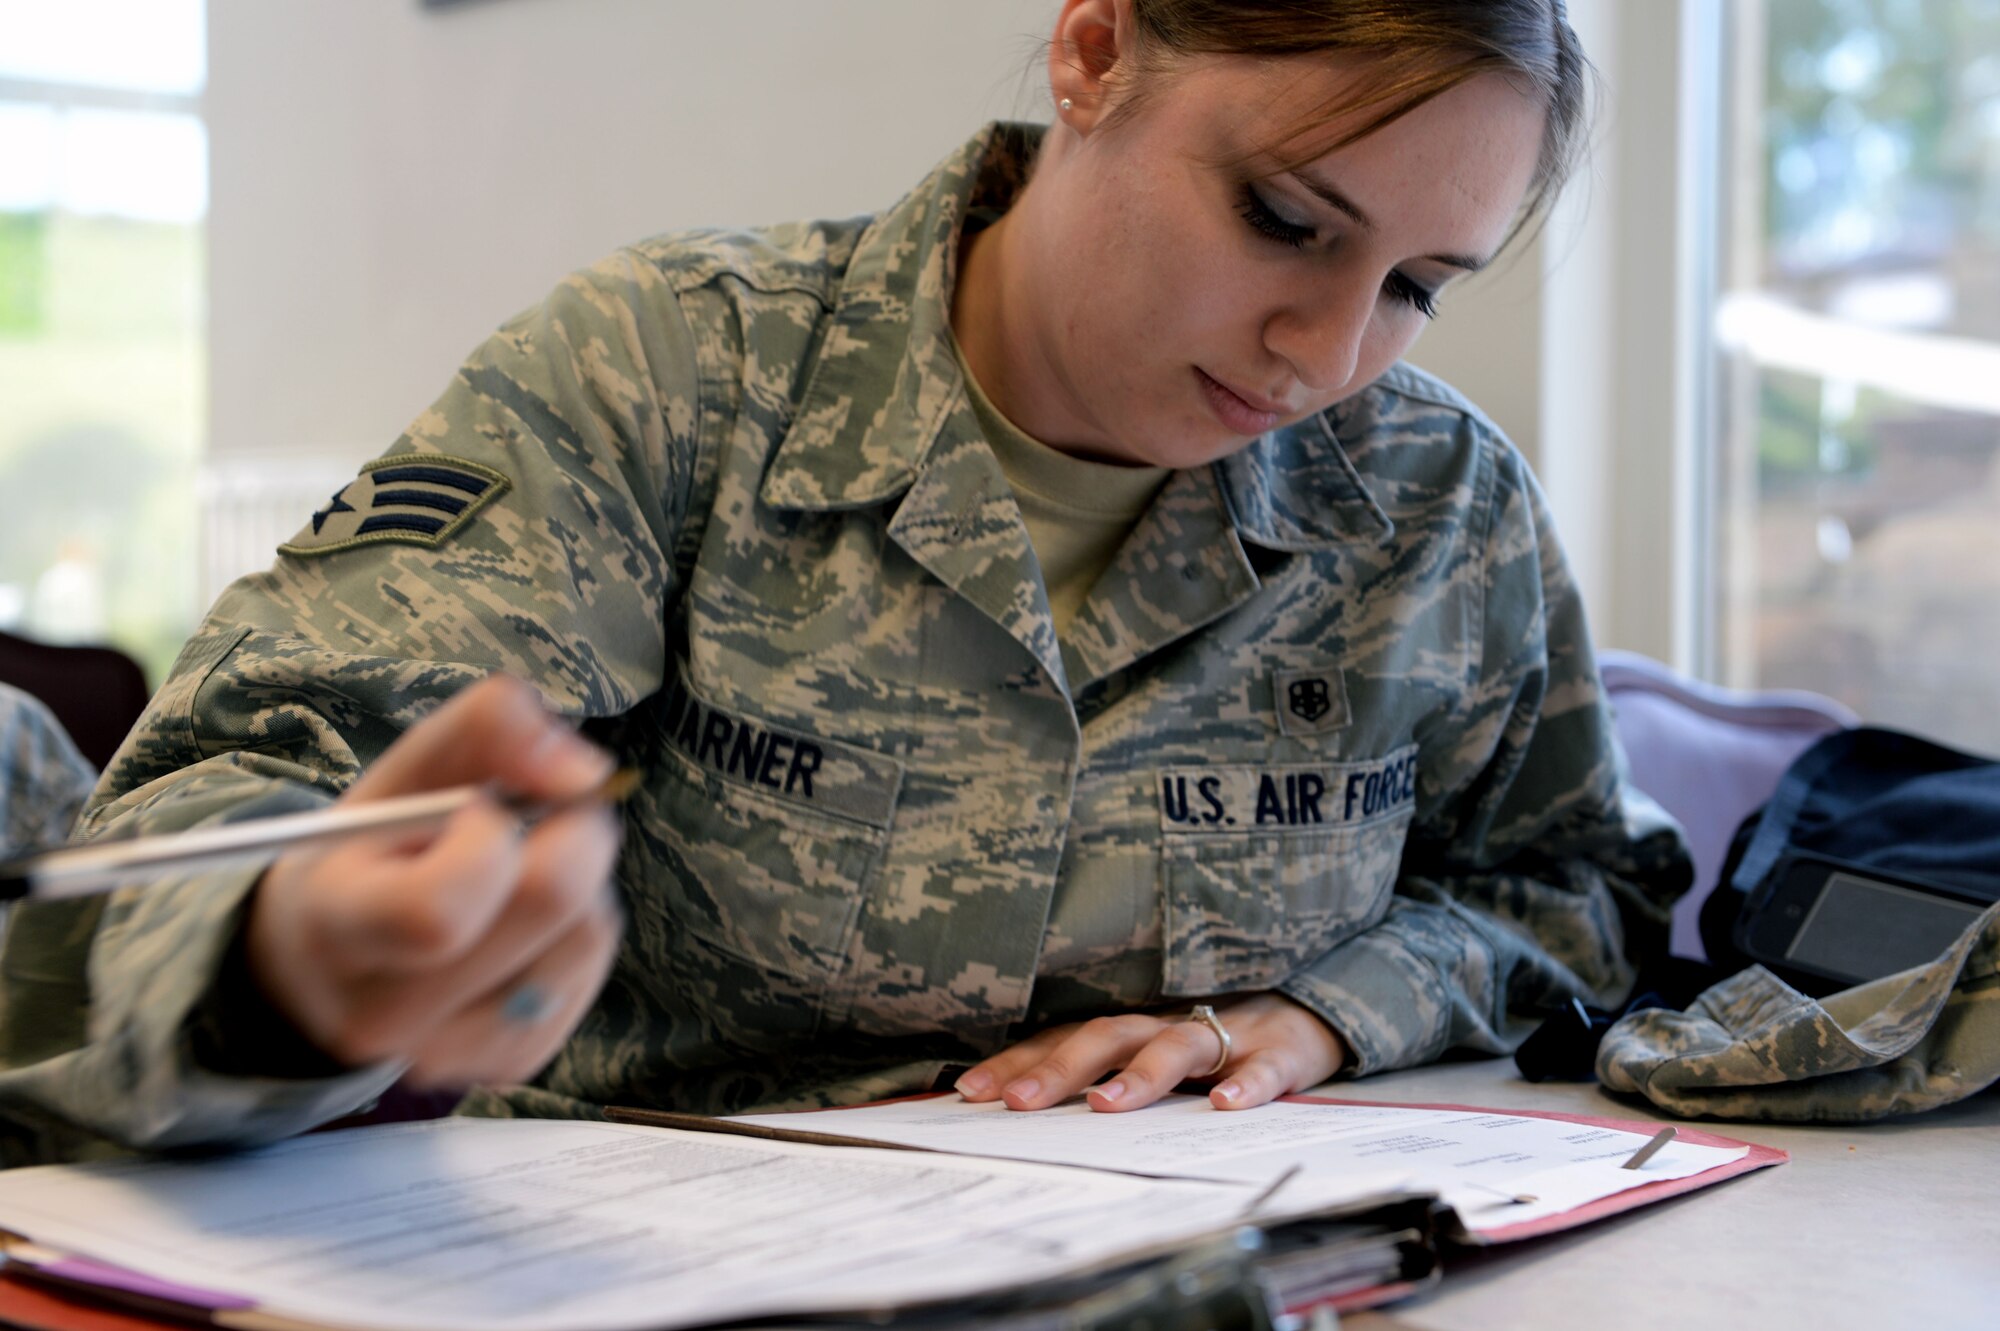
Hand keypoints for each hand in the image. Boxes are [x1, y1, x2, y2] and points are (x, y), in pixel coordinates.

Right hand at [245, 675, 624, 1088]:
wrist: (328, 956)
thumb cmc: (375, 846)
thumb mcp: (409, 767)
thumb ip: (492, 727)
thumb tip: (586, 774)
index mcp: (340, 926)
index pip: (441, 909)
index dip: (491, 835)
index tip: (481, 807)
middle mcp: (388, 1012)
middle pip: (549, 906)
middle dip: (570, 831)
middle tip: (538, 816)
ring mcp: (450, 1052)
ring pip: (588, 935)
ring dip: (581, 881)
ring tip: (519, 872)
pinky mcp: (508, 1064)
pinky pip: (591, 972)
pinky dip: (578, 929)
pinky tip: (526, 923)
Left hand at [954, 994, 1350, 1112]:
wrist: (1317, 1004)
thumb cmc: (1221, 1037)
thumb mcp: (1157, 1050)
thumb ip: (1102, 1070)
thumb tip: (1021, 1106)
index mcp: (1134, 1025)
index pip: (1064, 1040)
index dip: (1018, 1064)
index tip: (969, 1094)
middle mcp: (1170, 1021)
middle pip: (1107, 1035)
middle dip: (1059, 1070)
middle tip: (1018, 1105)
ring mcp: (1227, 1032)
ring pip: (1177, 1046)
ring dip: (1140, 1076)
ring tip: (1106, 1106)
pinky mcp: (1282, 1049)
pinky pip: (1265, 1066)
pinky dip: (1247, 1084)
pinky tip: (1225, 1105)